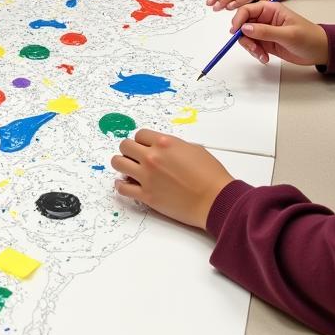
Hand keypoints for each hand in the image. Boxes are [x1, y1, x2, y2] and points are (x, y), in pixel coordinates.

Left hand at [111, 129, 232, 228]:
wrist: (215, 200)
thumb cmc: (210, 175)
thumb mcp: (194, 149)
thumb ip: (173, 146)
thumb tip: (163, 148)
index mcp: (164, 142)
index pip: (140, 134)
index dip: (142, 140)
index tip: (145, 147)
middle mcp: (152, 157)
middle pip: (125, 146)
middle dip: (129, 150)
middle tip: (135, 157)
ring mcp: (147, 177)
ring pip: (118, 163)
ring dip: (122, 164)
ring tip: (128, 169)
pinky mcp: (146, 196)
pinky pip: (122, 188)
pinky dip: (121, 185)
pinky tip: (127, 184)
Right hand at [229, 1, 329, 66]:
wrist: (320, 52)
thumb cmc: (309, 38)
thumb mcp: (288, 34)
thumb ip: (265, 31)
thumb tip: (245, 28)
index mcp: (271, 10)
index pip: (247, 10)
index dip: (238, 19)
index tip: (235, 32)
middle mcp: (265, 19)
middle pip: (244, 24)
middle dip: (244, 37)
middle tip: (253, 48)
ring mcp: (265, 32)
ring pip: (246, 37)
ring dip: (250, 48)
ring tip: (261, 55)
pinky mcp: (266, 43)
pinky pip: (253, 47)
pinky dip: (255, 53)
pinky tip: (265, 58)